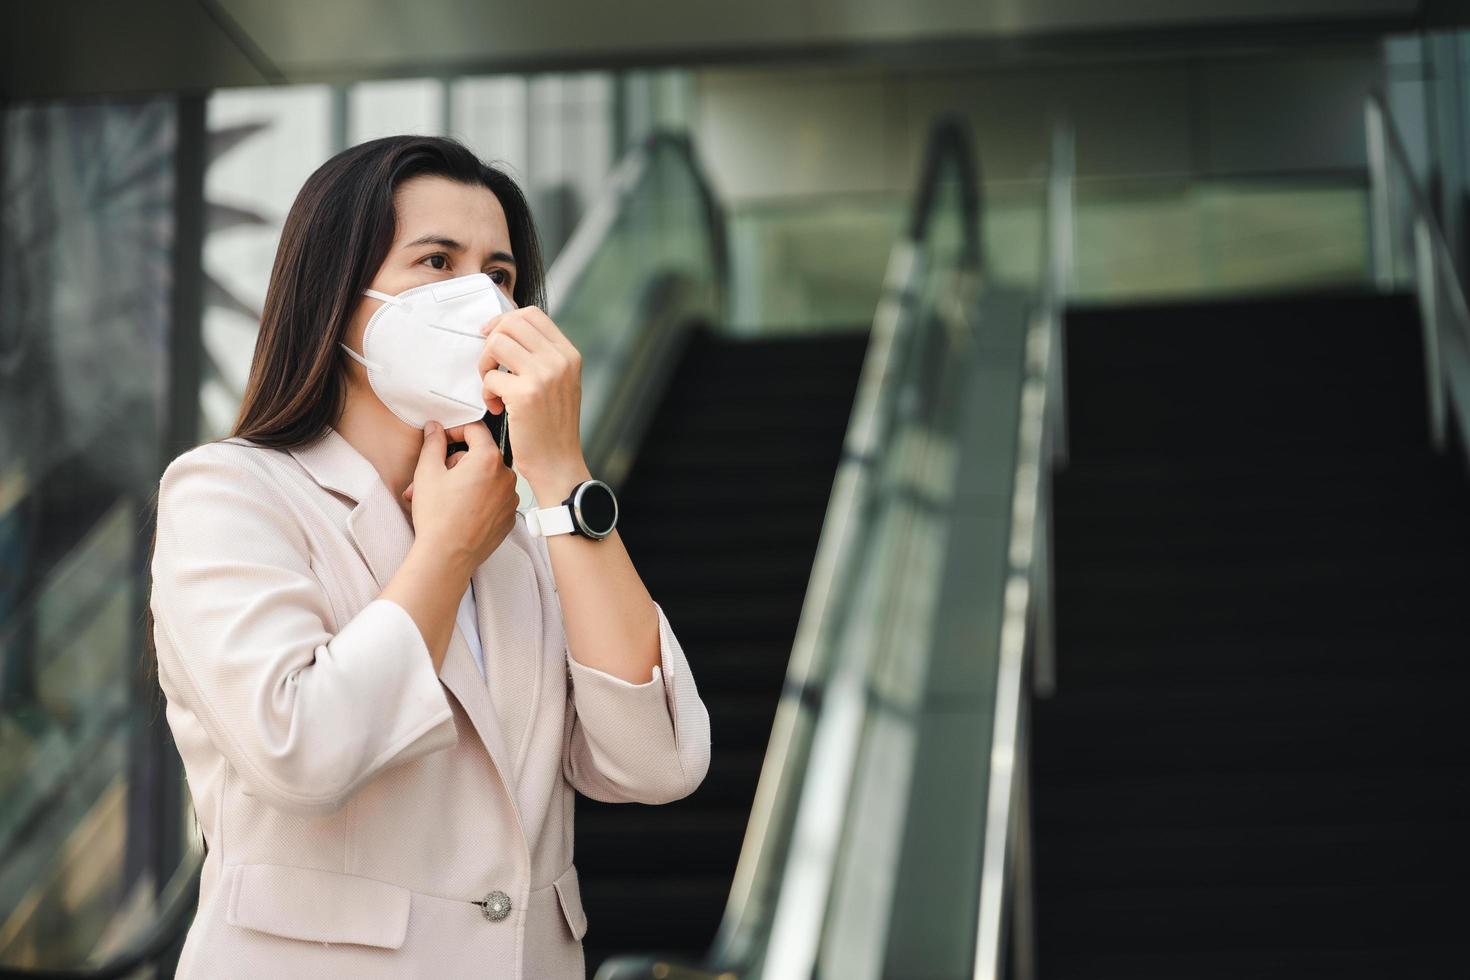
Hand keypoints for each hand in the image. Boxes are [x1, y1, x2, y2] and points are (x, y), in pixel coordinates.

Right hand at [403, 420, 517, 574]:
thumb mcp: (427, 472)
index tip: (443, 439)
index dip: (455, 431)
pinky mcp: (509, 517)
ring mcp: (510, 498)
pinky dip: (477, 499)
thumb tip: (435, 429)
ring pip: (485, 478)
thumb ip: (433, 443)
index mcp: (488, 459)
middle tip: (431, 479)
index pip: (476, 430)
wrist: (447, 557)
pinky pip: (493, 498)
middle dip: (454, 464)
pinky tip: (458, 511)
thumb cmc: (438, 517)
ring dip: (464, 482)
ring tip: (440, 499)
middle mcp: (506, 476)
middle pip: (479, 456)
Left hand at [476, 305, 587, 489]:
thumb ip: (543, 357)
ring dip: (485, 364)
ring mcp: (544, 376)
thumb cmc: (552, 426)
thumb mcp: (560, 383)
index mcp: (569, 354)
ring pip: (497, 343)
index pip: (532, 315)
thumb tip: (506, 331)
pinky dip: (486, 392)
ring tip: (491, 387)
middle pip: (512, 323)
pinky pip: (490, 377)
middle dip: (491, 340)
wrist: (558, 464)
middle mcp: (560, 360)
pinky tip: (495, 408)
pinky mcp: (525, 394)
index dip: (505, 320)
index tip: (492, 336)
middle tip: (489, 365)